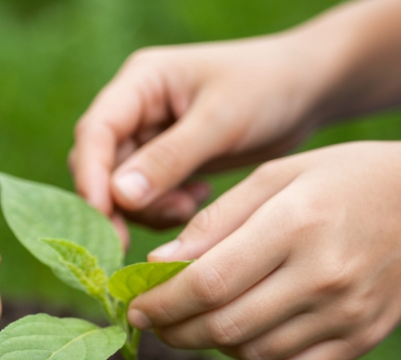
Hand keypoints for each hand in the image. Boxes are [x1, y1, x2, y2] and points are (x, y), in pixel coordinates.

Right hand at [70, 32, 339, 243]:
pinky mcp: (164, 163)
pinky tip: (199, 198)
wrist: (309, 90)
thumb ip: (170, 158)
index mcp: (140, 83)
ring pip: (119, 188)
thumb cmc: (270, 88)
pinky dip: (165, 209)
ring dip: (148, 209)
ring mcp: (147, 137)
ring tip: (192, 206)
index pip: (95, 132)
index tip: (105, 216)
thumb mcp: (222, 120)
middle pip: (100, 165)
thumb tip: (118, 198)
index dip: (91, 176)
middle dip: (120, 203)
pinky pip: (145, 197)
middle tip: (143, 236)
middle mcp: (134, 109)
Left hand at [126, 140, 400, 359]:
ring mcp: (347, 315)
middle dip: (174, 331)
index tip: (132, 306)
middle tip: (151, 322)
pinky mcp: (362, 339)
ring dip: (210, 345)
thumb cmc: (346, 178)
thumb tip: (158, 266)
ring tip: (193, 322)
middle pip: (224, 327)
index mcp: (295, 225)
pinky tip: (241, 335)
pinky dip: (253, 359)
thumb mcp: (277, 175)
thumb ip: (215, 221)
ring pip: (252, 354)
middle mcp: (323, 277)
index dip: (160, 303)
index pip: (207, 283)